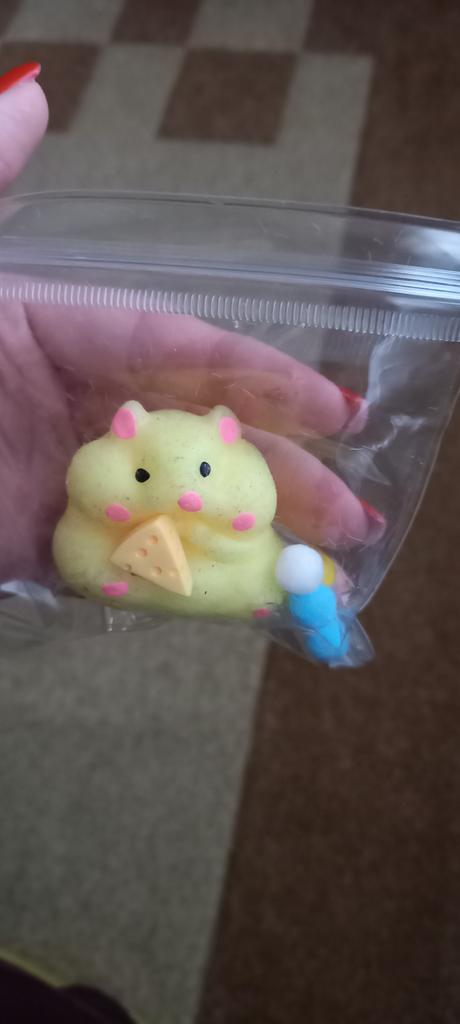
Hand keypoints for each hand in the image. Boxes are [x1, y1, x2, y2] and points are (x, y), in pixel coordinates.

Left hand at [0, 68, 378, 591]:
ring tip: (321, 575)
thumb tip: (33, 92)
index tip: (335, 411)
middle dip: (280, 475)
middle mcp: (69, 406)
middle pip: (195, 437)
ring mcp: (59, 483)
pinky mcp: (37, 550)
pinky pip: (123, 566)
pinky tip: (244, 604)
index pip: (176, 350)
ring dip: (248, 541)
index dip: (262, 378)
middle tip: (352, 517)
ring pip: (171, 507)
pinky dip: (182, 585)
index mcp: (52, 331)